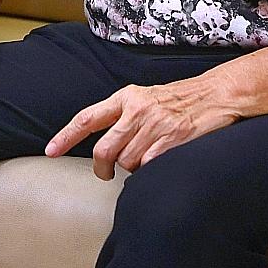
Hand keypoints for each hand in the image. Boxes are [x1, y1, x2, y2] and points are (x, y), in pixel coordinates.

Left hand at [45, 79, 237, 180]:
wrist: (217, 94)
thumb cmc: (179, 99)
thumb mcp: (145, 97)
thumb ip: (123, 115)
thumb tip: (103, 145)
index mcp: (126, 97)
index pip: (87, 118)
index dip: (65, 136)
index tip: (50, 152)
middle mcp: (137, 110)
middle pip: (103, 150)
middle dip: (102, 168)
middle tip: (106, 173)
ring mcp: (154, 125)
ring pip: (127, 163)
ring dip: (132, 168)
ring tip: (146, 157)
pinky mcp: (172, 140)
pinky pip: (148, 167)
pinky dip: (150, 170)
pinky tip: (160, 160)